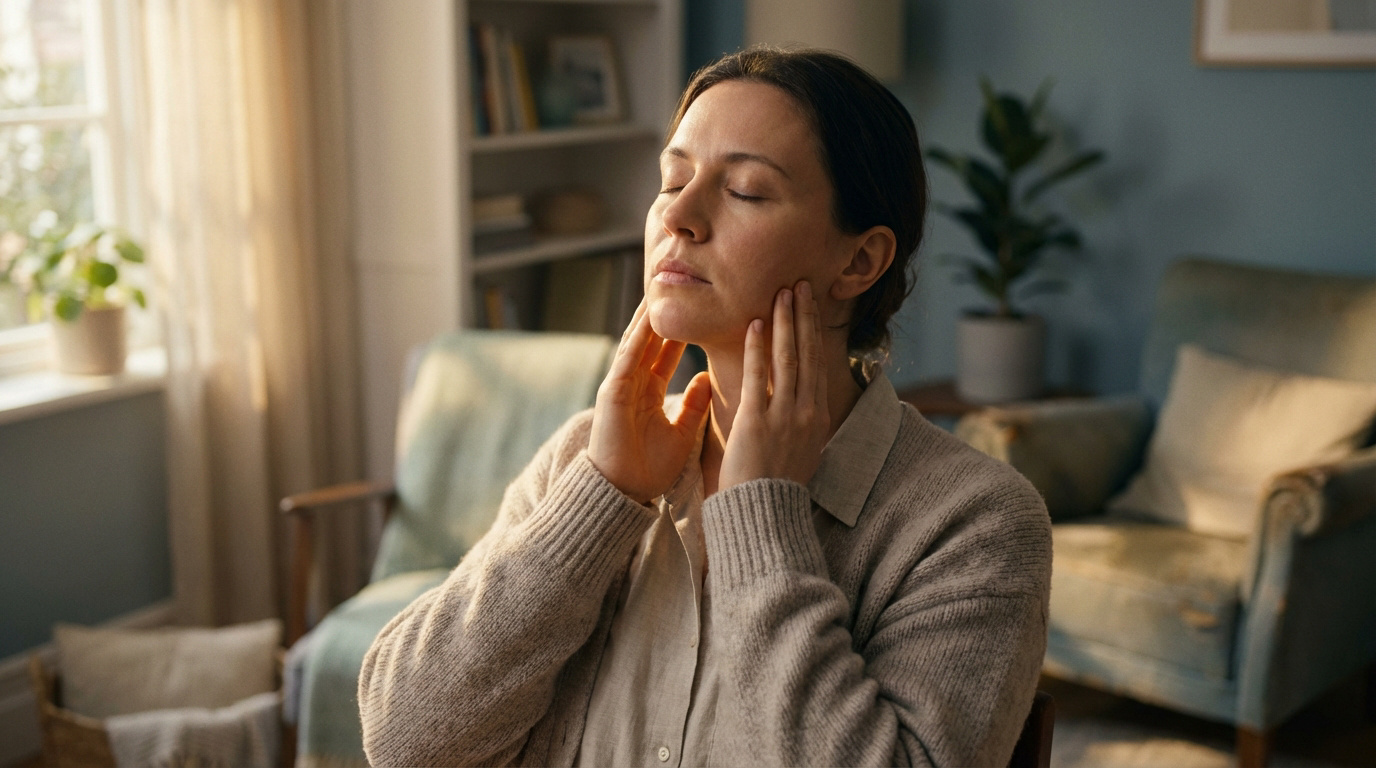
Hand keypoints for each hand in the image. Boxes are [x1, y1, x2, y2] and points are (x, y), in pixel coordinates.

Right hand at [588, 300, 711, 503]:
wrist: (624, 493)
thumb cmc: (650, 469)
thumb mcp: (681, 432)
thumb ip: (694, 405)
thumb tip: (709, 378)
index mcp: (648, 393)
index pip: (666, 353)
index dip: (681, 331)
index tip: (701, 308)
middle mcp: (633, 383)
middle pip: (650, 340)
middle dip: (663, 314)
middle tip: (680, 283)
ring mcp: (621, 385)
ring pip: (637, 341)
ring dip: (649, 316)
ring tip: (662, 286)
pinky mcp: (612, 391)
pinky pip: (627, 358)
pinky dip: (637, 337)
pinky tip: (648, 317)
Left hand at [718, 281, 829, 490]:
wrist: (765, 516)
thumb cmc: (776, 488)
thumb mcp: (800, 452)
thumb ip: (799, 425)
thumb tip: (800, 407)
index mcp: (817, 418)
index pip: (817, 365)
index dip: (814, 333)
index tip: (810, 307)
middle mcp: (807, 412)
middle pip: (808, 354)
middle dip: (804, 317)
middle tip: (800, 285)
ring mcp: (785, 416)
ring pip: (788, 358)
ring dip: (785, 323)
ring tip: (782, 293)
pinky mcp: (758, 421)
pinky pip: (758, 377)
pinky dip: (758, 348)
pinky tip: (755, 324)